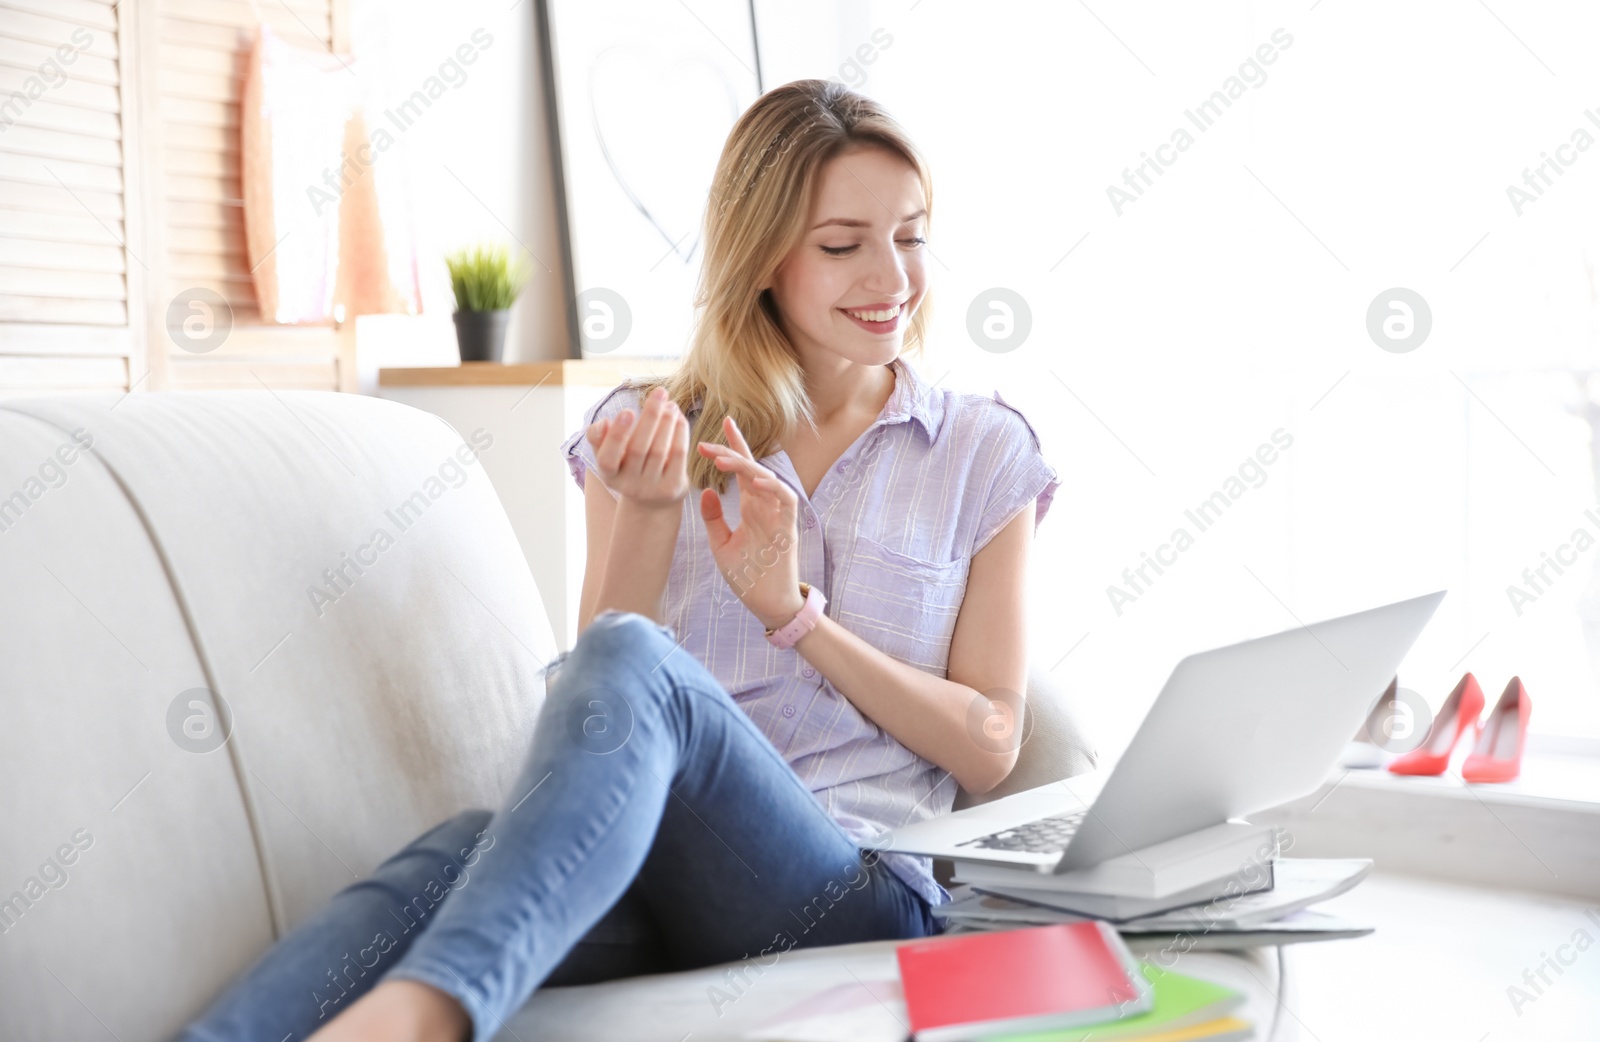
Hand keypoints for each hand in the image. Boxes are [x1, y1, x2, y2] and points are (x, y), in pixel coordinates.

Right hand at [585, 386, 689, 508]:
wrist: (652, 501)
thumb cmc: (627, 465)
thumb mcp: (608, 453)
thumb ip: (599, 436)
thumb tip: (605, 423)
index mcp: (609, 475)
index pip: (607, 457)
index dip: (617, 435)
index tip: (628, 410)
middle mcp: (629, 485)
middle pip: (639, 449)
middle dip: (650, 417)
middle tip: (660, 393)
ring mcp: (652, 489)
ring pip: (660, 450)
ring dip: (667, 422)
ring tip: (670, 403)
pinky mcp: (672, 488)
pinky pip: (678, 456)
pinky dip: (680, 433)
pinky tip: (679, 418)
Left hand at [697, 416, 804, 629]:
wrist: (767, 605)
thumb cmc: (747, 576)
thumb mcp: (721, 545)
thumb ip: (714, 518)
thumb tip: (706, 490)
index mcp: (752, 508)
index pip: (743, 470)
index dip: (735, 446)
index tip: (722, 424)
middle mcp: (766, 507)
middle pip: (752, 468)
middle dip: (733, 451)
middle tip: (707, 443)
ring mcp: (778, 516)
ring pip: (768, 479)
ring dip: (746, 467)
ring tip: (721, 461)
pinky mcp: (788, 528)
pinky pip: (785, 499)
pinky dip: (772, 487)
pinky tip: (753, 481)